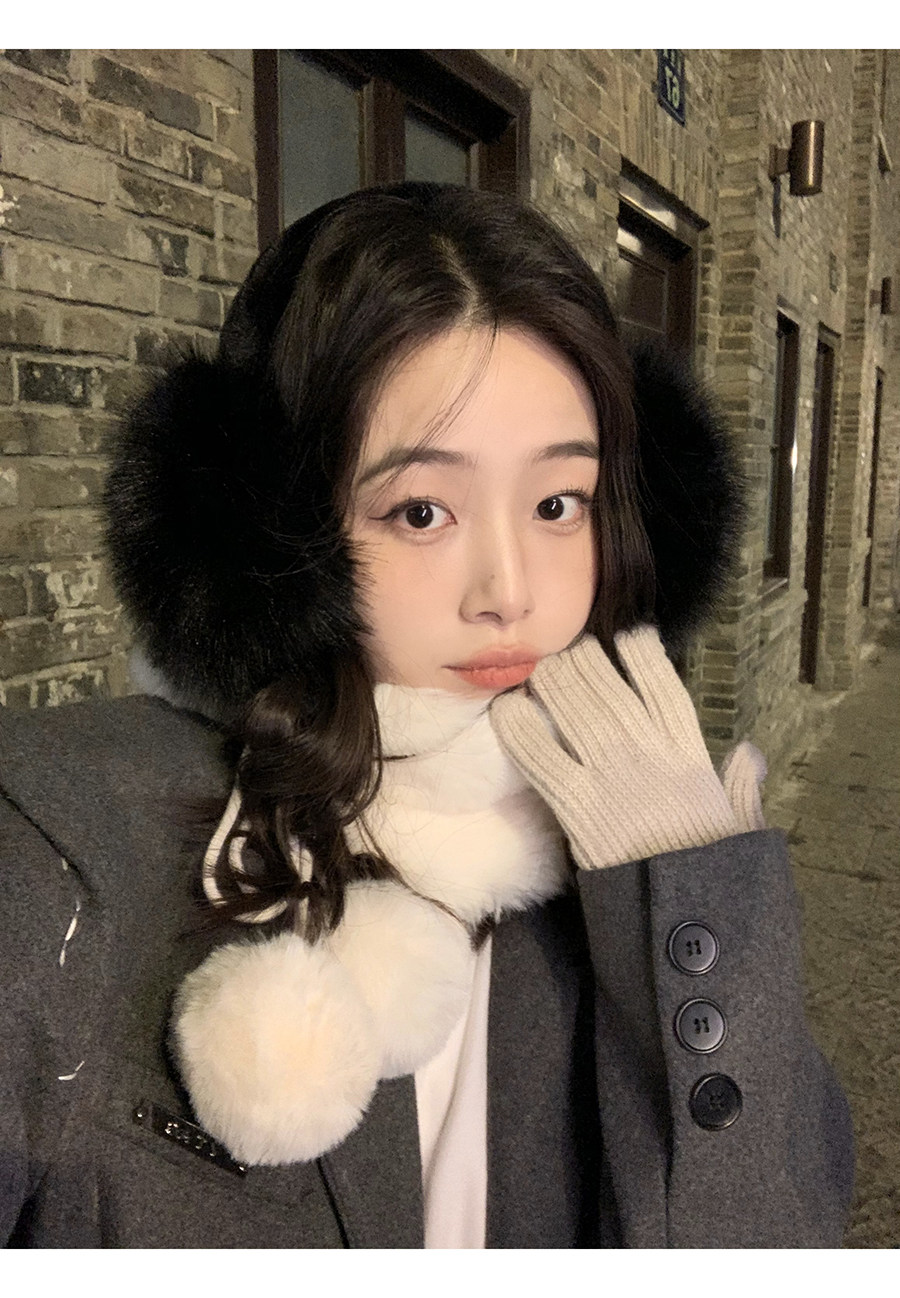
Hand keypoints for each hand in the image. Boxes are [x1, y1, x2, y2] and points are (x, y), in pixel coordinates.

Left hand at [489, 625, 743, 870]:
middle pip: (607, 688)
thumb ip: (744, 786)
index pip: (663, 686)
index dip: (642, 653)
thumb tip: (750, 753)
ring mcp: (611, 777)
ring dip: (552, 681)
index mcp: (688, 755)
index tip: (626, 636)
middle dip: (583, 661)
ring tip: (540, 668)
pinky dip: (520, 729)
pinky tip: (507, 708)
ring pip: (574, 710)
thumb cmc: (713, 871)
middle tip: (567, 652)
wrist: (685, 915)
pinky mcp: (578, 807)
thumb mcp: (741, 826)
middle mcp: (648, 754)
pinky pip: (541, 757)